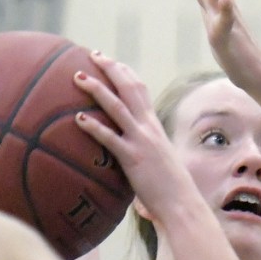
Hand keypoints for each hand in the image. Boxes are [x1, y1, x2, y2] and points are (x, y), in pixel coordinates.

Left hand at [72, 53, 198, 226]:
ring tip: (78, 77)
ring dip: (97, 89)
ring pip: (117, 107)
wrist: (182, 204)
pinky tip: (78, 119)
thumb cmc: (169, 190)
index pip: (140, 89)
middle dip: (110, 68)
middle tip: (91, 54)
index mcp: (154, 126)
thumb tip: (126, 157)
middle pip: (129, 88)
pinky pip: (110, 139)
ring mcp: (141, 142)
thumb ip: (142, 153)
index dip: (123, 72)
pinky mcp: (133, 159)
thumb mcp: (157, 163)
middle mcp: (148, 128)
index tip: (108, 60)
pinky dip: (95, 127)